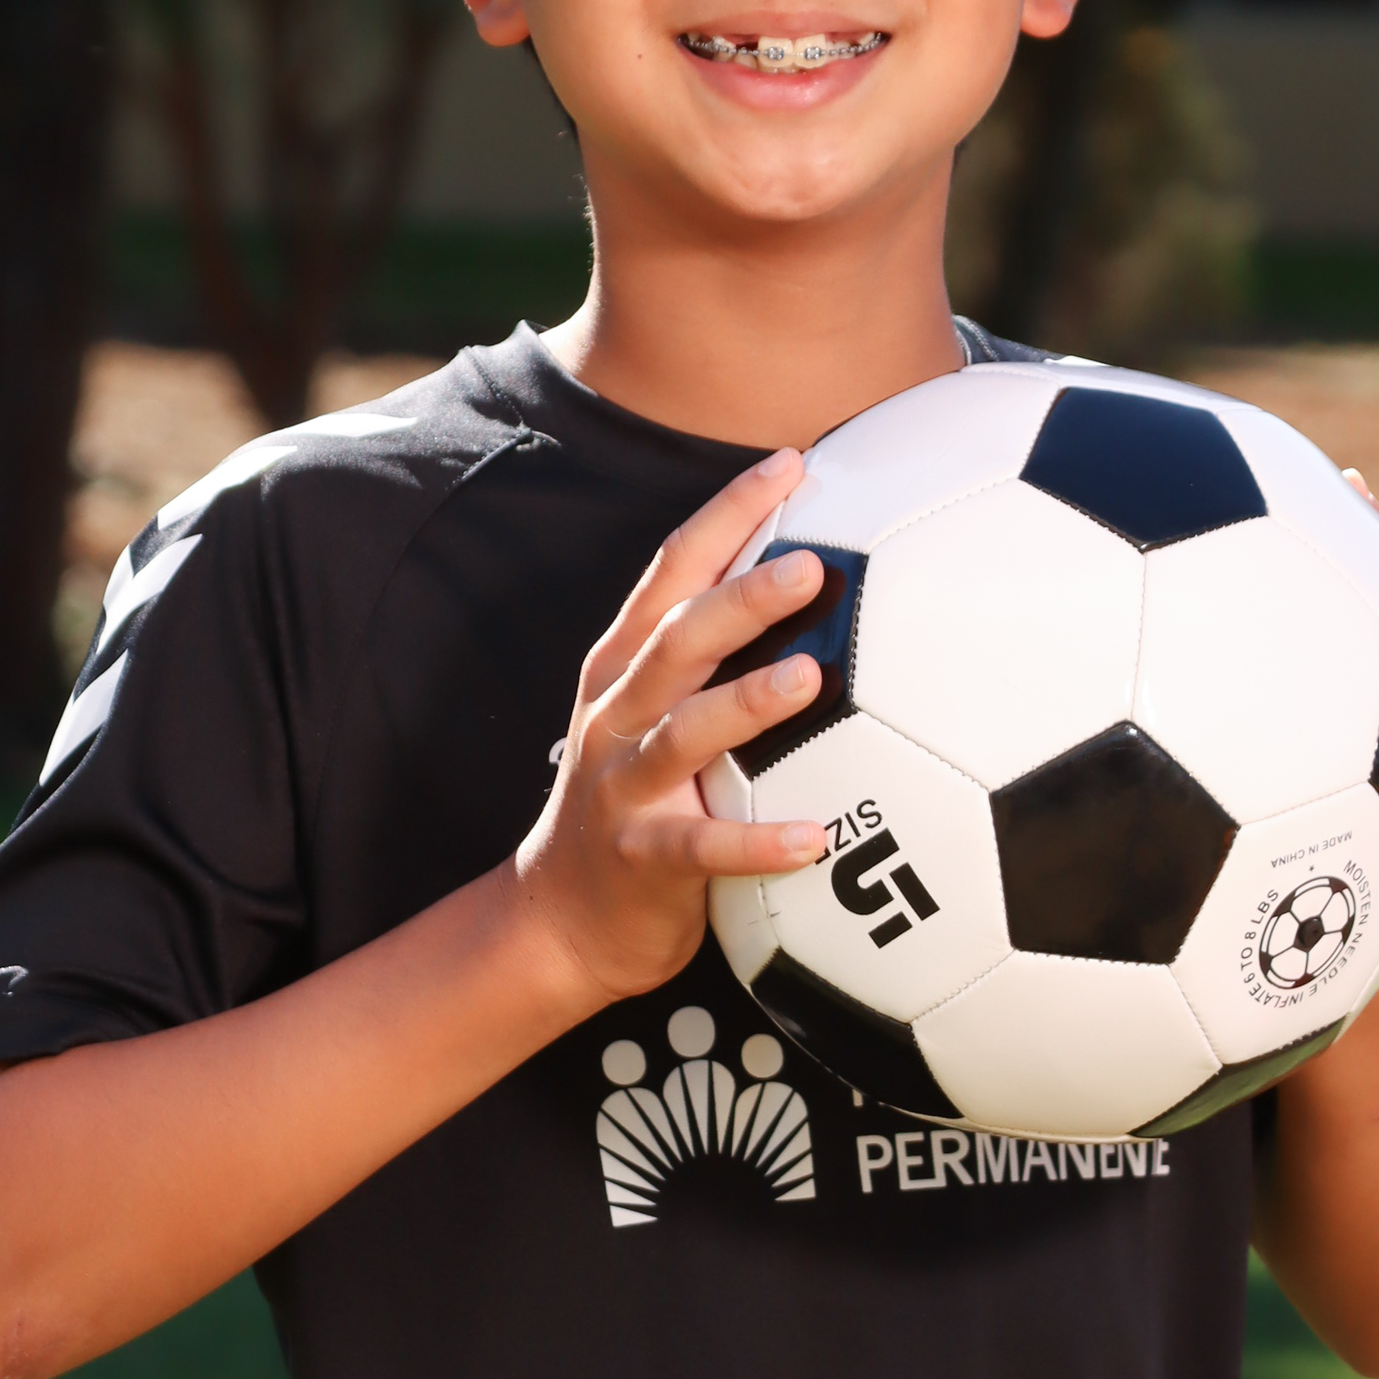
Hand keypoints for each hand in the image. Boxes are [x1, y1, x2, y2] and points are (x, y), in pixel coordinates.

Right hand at [516, 451, 829, 1009]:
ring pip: (685, 732)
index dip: (728, 514)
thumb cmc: (638, 795)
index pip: (675, 571)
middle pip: (678, 639)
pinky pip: (703, 847)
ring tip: (809, 678)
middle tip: (810, 563)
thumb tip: (818, 579)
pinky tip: (815, 837)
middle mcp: (620, 711)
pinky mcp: (642, 856)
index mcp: (628, 665)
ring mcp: (624, 783)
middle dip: (741, 597)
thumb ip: (716, 653)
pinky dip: (757, 841)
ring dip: (747, 704)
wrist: (561, 915)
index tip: (790, 463)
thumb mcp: (657, 710)